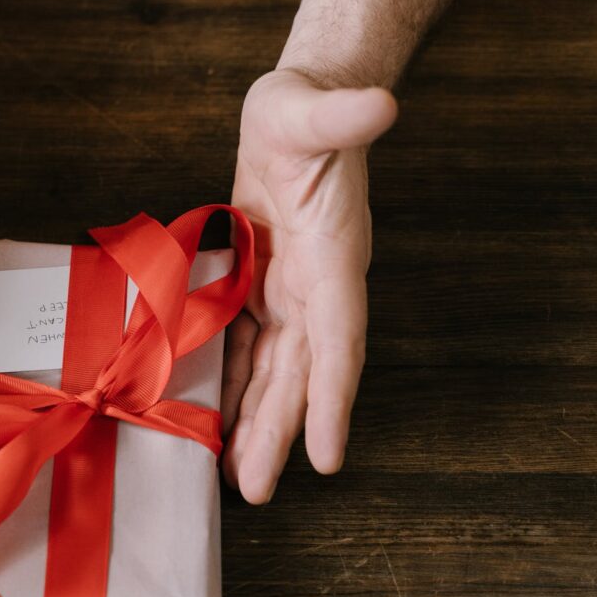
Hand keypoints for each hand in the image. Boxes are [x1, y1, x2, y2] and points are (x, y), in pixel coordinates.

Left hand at [221, 68, 397, 503]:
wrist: (293, 115)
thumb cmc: (303, 111)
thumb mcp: (311, 107)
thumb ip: (341, 114)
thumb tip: (381, 106)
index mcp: (333, 257)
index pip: (340, 338)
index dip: (335, 397)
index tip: (329, 456)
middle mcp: (314, 287)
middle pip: (301, 373)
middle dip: (280, 432)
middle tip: (257, 491)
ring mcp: (285, 293)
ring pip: (273, 371)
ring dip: (255, 423)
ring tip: (236, 479)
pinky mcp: (257, 289)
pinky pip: (244, 348)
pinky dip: (233, 385)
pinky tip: (216, 422)